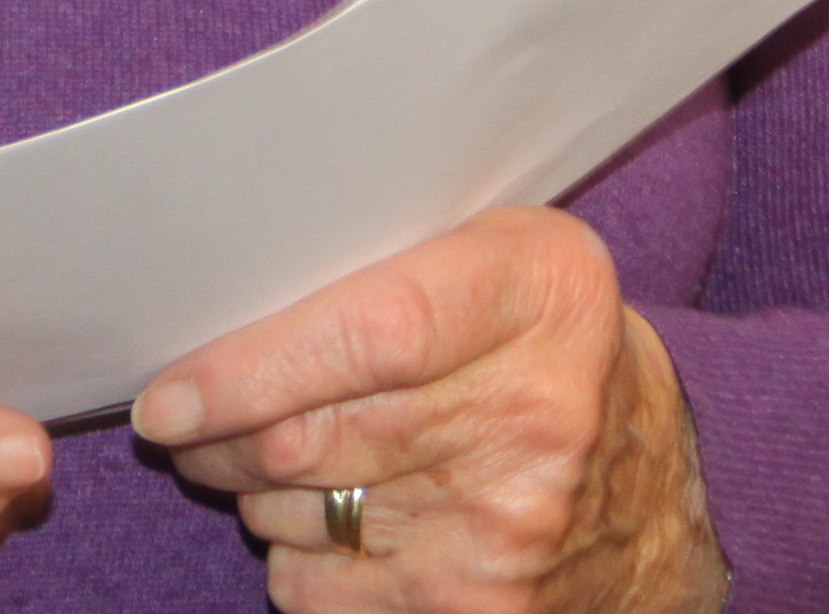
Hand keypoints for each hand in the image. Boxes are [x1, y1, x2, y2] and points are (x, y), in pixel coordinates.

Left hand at [131, 210, 725, 613]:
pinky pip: (318, 591)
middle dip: (219, 433)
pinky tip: (339, 515)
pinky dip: (298, 556)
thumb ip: (386, 249)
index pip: (366, 335)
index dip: (249, 369)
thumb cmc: (544, 341)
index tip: (165, 396)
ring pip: (296, 515)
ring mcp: (506, 532)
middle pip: (313, 438)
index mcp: (536, 294)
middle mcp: (530, 418)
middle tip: (186, 417)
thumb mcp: (500, 251)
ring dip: (253, 488)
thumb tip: (221, 285)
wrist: (663, 489)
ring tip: (273, 450)